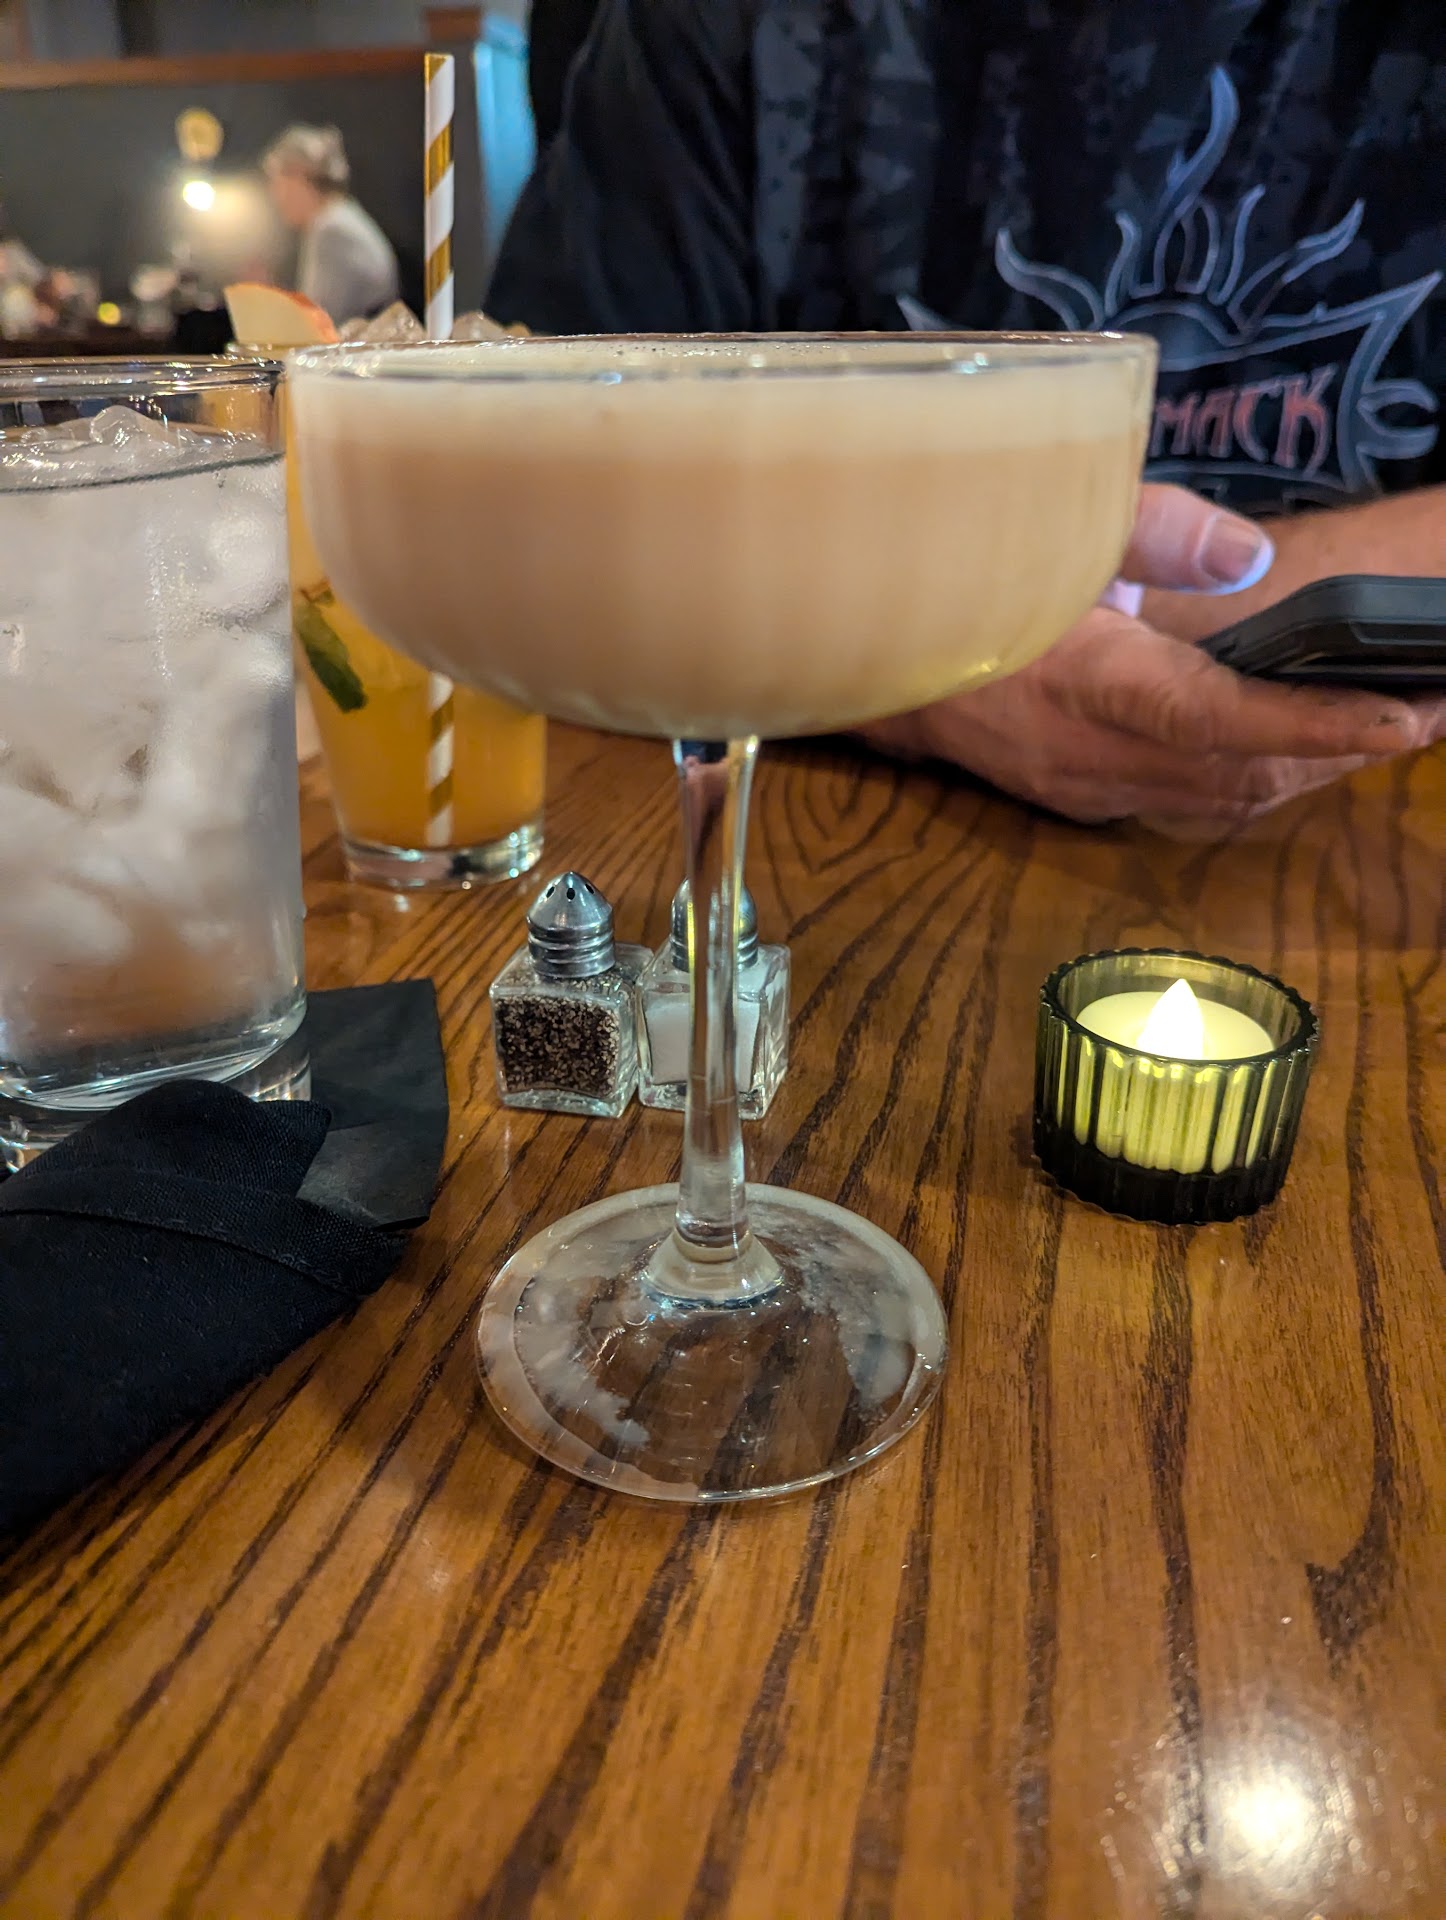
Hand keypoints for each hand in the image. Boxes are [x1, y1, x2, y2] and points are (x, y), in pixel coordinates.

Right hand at [866, 486, 1445, 833]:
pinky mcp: (1075, 799)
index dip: (1314, 723)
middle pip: (1240, 778)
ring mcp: (1080, 789)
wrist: (863, 650)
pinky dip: (1252, 781)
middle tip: (1426, 711)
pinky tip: (1291, 751)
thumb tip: (1245, 559)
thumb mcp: (1047, 518)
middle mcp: (1086, 756)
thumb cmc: (955, 571)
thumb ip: (1151, 530)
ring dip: (1304, 774)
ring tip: (1380, 731)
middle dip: (1341, 752)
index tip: (1402, 716)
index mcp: (1083, 683)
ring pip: (1218, 803)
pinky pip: (1185, 806)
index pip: (1220, 721)